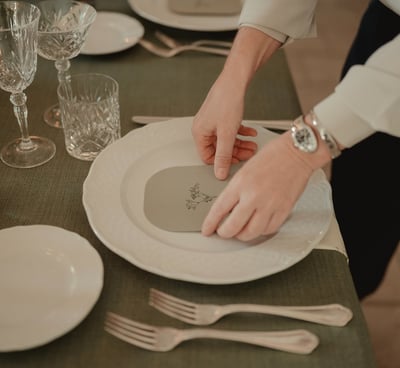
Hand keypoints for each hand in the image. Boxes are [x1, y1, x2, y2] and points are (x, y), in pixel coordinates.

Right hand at [192, 74, 257, 179]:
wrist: (234, 81)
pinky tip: (250, 133)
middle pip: (218, 148)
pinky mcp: (220, 116)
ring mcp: (212, 122)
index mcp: (199, 133)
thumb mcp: (226, 134)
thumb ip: (223, 156)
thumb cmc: (227, 102)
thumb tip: (219, 173)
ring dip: (240, 143)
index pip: (207, 157)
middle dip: (235, 152)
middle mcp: (203, 128)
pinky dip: (240, 133)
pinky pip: (229, 130)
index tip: (236, 162)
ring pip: (226, 140)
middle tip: (249, 153)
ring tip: (252, 145)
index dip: (222, 162)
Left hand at [201, 132, 315, 240]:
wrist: (297, 152)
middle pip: (233, 227)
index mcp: (240, 184)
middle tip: (223, 232)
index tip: (207, 229)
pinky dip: (261, 231)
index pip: (219, 210)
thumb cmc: (273, 156)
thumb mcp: (244, 170)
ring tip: (240, 231)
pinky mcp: (284, 210)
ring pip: (251, 233)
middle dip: (224, 233)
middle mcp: (253, 196)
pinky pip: (269, 229)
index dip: (210, 223)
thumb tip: (227, 209)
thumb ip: (236, 191)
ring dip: (242, 235)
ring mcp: (270, 205)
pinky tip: (258, 226)